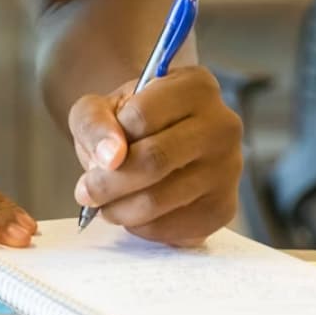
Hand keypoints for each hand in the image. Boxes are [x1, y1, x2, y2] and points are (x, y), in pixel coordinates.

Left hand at [69, 66, 242, 245]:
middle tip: (85, 192)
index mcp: (195, 86)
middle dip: (107, 183)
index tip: (97, 151)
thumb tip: (110, 157)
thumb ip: (94, 123)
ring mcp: (230, 169)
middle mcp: (223, 125)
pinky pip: (175, 228)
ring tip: (104, 202)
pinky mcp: (224, 208)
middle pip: (154, 161)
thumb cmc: (125, 121)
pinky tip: (132, 212)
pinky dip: (141, 226)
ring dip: (119, 208)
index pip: (141, 116)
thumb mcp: (98, 108)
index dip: (110, 139)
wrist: (154, 142)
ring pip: (161, 198)